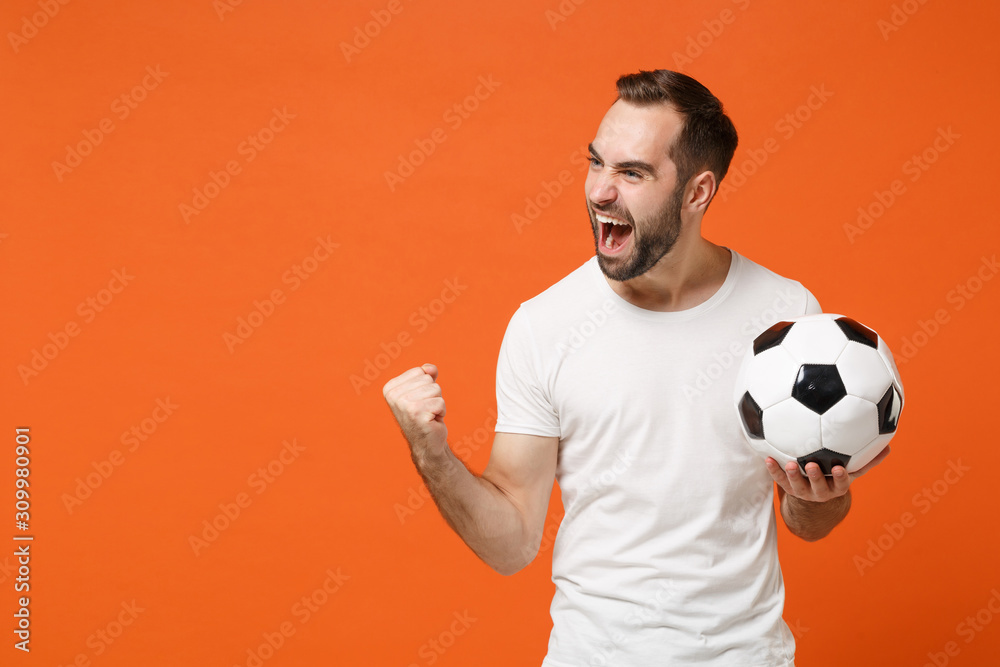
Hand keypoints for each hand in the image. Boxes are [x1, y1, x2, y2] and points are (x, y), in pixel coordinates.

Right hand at [383, 363, 448, 458]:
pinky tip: (432, 421)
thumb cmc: (425, 414)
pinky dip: (441, 412)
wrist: (426, 443)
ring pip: (435, 389)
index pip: (419, 371)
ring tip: (428, 414)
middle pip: (428, 380)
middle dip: (433, 394)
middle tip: (426, 409)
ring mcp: (404, 405)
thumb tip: (429, 368)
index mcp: (390, 388)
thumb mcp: (423, 391)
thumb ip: (426, 374)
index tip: (420, 401)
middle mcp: (393, 396)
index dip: (426, 386)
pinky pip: (440, 402)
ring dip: (437, 403)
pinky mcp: (417, 414)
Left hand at [765, 445, 890, 502]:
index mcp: (836, 486)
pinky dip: (773, 469)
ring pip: (796, 486)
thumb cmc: (836, 474)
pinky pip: (779, 479)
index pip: (842, 484)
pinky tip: (767, 458)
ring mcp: (803, 491)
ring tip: (788, 464)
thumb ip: (868, 459)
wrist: (815, 496)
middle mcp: (820, 491)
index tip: (839, 468)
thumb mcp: (852, 468)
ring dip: (791, 475)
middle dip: (815, 477)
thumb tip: (889, 447)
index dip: (840, 478)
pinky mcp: (787, 487)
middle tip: (811, 465)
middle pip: (818, 487)